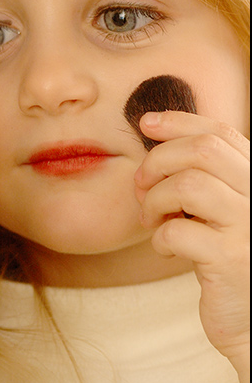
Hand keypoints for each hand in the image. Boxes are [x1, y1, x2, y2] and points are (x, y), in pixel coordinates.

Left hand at [134, 111, 249, 382]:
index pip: (220, 133)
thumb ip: (203, 177)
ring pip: (187, 184)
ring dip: (155, 200)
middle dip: (159, 159)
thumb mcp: (221, 211)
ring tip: (152, 220)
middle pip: (202, 150)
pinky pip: (177, 231)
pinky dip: (159, 237)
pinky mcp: (232, 260)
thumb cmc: (227, 261)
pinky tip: (166, 249)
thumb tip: (156, 136)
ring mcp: (250, 227)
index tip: (145, 123)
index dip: (179, 121)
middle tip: (141, 185)